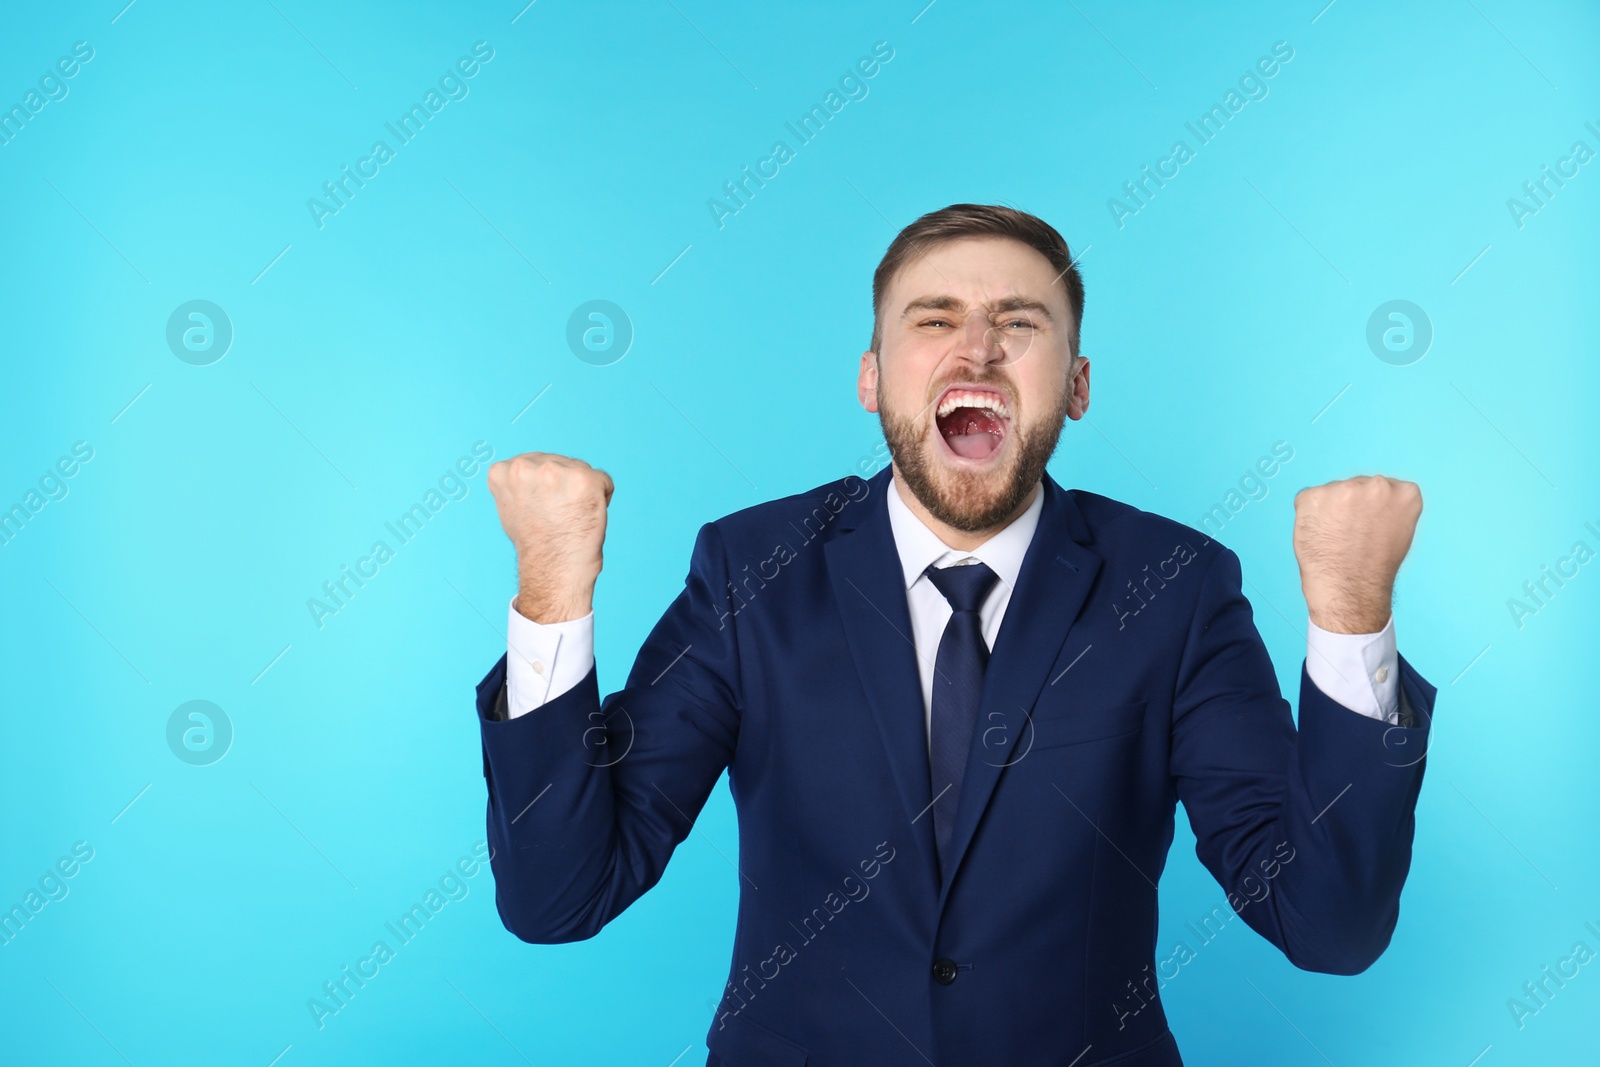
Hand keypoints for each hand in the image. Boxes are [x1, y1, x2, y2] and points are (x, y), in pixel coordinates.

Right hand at [487, 452, 613, 622]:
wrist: (553, 569)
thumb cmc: (535, 544)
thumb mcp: (511, 506)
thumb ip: (520, 484)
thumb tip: (529, 471)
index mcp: (504, 471)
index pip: (536, 464)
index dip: (544, 489)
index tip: (540, 510)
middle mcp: (525, 466)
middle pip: (560, 463)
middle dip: (564, 487)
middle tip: (556, 517)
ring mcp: (554, 470)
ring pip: (582, 471)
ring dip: (583, 492)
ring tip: (569, 518)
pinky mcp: (583, 478)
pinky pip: (603, 481)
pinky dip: (602, 499)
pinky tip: (585, 517)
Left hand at [1292, 475, 1421, 633]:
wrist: (1350, 589)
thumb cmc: (1375, 567)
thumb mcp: (1401, 530)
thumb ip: (1389, 507)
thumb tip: (1372, 500)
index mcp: (1404, 493)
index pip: (1384, 489)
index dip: (1372, 509)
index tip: (1370, 526)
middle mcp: (1376, 484)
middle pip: (1356, 486)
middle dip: (1350, 506)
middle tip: (1350, 534)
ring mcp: (1342, 488)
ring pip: (1332, 493)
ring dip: (1329, 510)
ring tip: (1335, 538)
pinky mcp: (1312, 497)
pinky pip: (1307, 501)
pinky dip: (1308, 515)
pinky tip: (1319, 535)